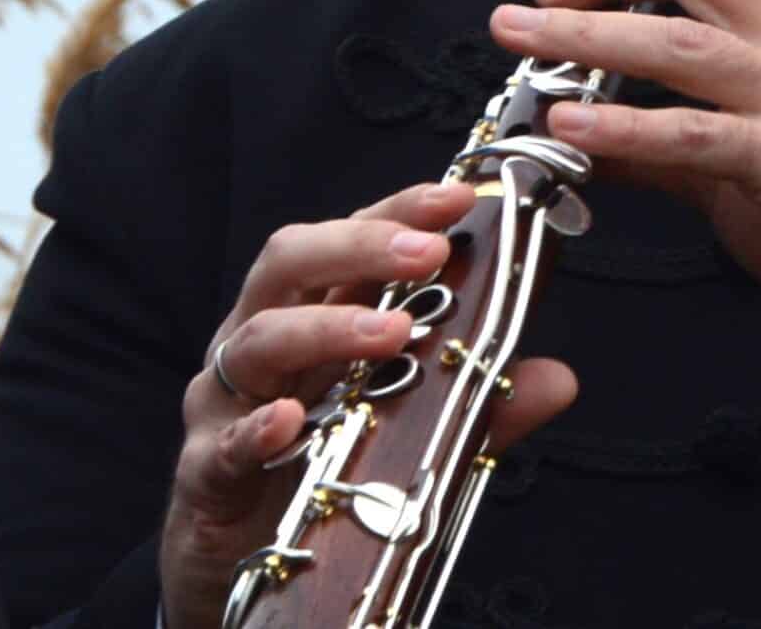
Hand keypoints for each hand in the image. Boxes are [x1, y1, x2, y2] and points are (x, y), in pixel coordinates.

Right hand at [159, 182, 576, 628]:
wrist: (247, 562)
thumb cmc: (325, 466)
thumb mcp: (413, 428)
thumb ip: (476, 400)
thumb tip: (557, 379)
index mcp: (312, 313)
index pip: (350, 239)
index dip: (399, 210)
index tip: (457, 198)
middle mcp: (262, 341)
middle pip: (290, 263)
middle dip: (361, 246)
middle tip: (428, 252)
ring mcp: (227, 402)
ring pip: (259, 340)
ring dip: (327, 328)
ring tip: (392, 332)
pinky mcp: (203, 471)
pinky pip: (223, 444)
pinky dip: (256, 430)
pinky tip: (289, 424)